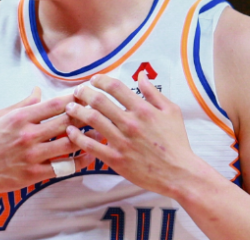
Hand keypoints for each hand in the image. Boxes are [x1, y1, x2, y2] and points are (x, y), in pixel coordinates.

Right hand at [0, 87, 92, 194]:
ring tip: (100, 132)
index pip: (54, 104)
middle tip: (101, 112)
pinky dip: (78, 162)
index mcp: (20, 117)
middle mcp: (28, 135)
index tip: (88, 94)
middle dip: (85, 116)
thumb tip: (38, 90)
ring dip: (86, 138)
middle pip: (65, 122)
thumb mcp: (0, 116)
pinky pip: (62, 167)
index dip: (74, 98)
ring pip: (68, 144)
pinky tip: (88, 156)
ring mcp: (31, 155)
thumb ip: (22, 104)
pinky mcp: (33, 174)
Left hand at [65, 75, 206, 196]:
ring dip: (76, 111)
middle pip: (98, 100)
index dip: (100, 80)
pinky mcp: (115, 159)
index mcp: (143, 109)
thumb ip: (154, 93)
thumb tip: (141, 76)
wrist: (178, 173)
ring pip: (91, 120)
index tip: (93, 80)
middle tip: (77, 91)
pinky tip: (71, 131)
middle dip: (84, 92)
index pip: (115, 87)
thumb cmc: (176, 141)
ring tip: (70, 107)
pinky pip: (91, 145)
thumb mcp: (171, 111)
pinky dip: (78, 136)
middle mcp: (130, 123)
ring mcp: (121, 141)